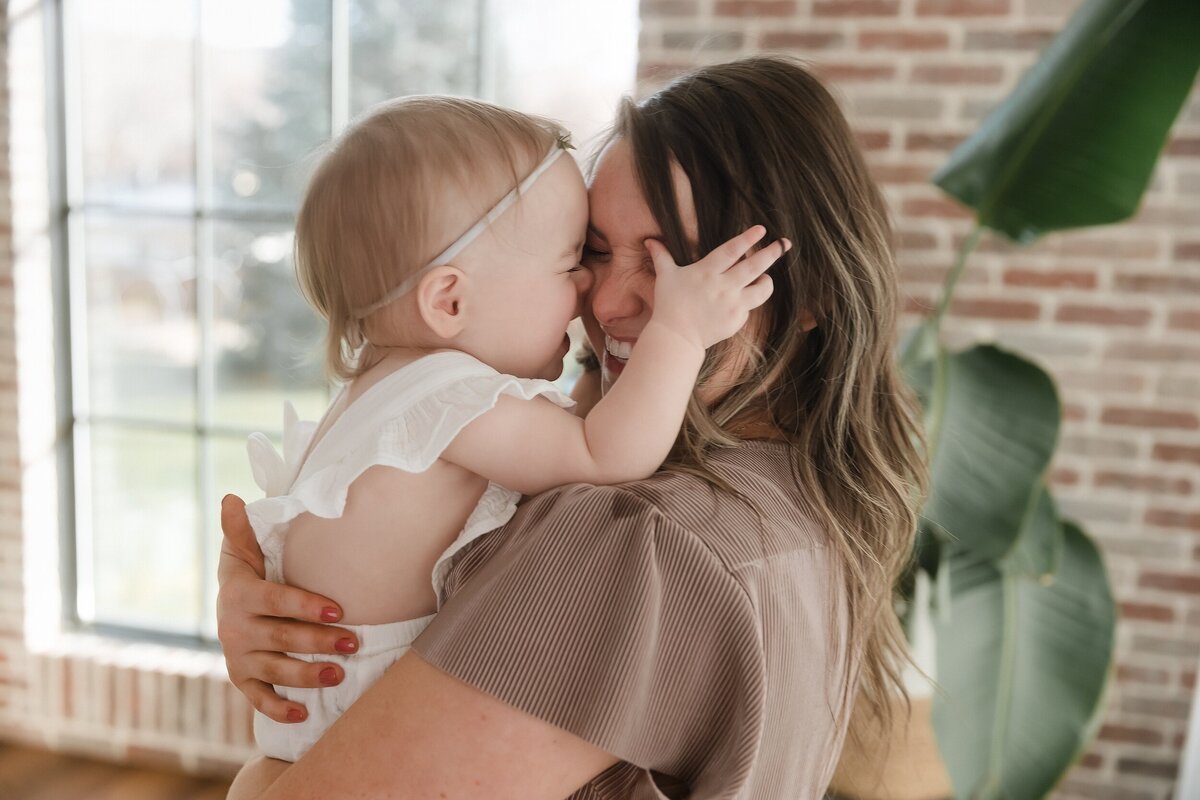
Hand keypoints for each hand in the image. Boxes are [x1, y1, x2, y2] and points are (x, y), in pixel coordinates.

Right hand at [216, 495, 358, 723]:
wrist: (229, 607)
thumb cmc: (249, 573)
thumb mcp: (243, 550)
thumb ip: (241, 529)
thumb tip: (231, 498)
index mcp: (239, 595)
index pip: (276, 602)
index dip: (306, 606)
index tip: (338, 610)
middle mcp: (234, 629)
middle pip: (282, 638)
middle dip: (318, 642)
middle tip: (354, 643)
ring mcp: (238, 657)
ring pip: (275, 670)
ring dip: (307, 676)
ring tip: (339, 674)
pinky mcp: (243, 680)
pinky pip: (259, 700)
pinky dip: (280, 710)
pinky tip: (305, 714)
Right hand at [646, 225, 786, 350]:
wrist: (676, 337)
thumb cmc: (669, 304)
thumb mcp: (665, 277)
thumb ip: (662, 257)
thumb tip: (649, 241)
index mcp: (707, 272)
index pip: (732, 251)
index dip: (748, 239)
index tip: (761, 229)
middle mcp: (723, 286)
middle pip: (754, 266)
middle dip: (771, 253)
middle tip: (784, 243)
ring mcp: (732, 304)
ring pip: (762, 289)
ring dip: (767, 281)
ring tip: (764, 278)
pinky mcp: (737, 320)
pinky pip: (750, 308)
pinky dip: (747, 303)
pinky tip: (739, 302)